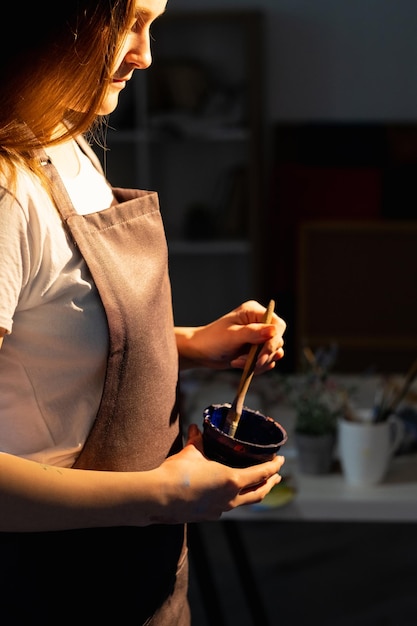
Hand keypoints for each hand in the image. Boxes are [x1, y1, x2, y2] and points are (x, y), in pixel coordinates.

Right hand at [157, 424, 284, 522]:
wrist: (159, 498)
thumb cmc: (178, 473)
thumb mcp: (191, 452)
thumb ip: (197, 440)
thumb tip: (195, 428)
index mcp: (232, 480)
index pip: (261, 473)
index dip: (273, 466)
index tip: (280, 460)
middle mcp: (230, 498)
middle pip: (259, 492)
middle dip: (270, 483)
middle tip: (277, 476)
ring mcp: (220, 510)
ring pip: (244, 502)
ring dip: (254, 493)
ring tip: (258, 486)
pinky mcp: (208, 516)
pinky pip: (227, 507)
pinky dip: (234, 499)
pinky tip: (229, 495)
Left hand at [176, 300, 285, 372]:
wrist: (200, 352)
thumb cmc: (212, 339)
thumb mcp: (232, 336)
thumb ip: (253, 333)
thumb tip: (274, 331)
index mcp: (254, 312)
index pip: (278, 325)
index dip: (274, 340)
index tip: (263, 354)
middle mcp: (260, 323)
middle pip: (277, 341)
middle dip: (264, 355)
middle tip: (250, 364)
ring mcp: (259, 337)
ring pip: (274, 353)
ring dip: (259, 363)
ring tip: (239, 363)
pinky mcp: (256, 350)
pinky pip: (267, 361)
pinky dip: (257, 367)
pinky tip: (241, 365)